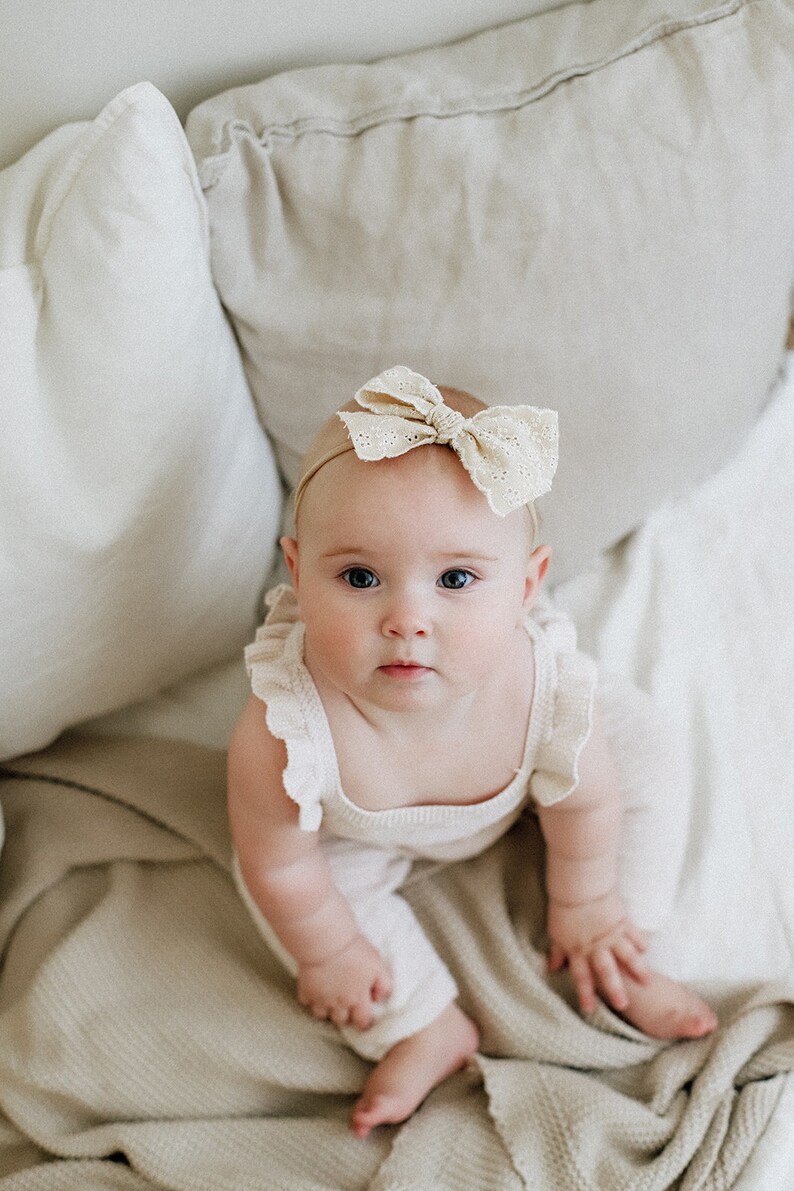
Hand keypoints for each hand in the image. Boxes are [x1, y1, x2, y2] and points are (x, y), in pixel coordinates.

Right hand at [297, 934, 392, 1030]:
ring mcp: (321, 999)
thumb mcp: (377, 965)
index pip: (362, 1020)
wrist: (326, 942)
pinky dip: (310, 997)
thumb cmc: (353, 951)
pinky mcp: (306, 991)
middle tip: (345, 1003)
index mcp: (358, 998)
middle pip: (341, 1020)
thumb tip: (379, 998)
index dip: (363, 1020)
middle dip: (344, 1014)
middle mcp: (339, 1003)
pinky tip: (315, 987)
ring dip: (326, 1008)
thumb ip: (383, 984)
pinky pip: (306, 1002)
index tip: (362, 1016)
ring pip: (322, 1015)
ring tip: (329, 996)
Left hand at [547, 891, 648, 1014]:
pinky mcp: (623, 921)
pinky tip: (646, 950)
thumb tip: (552, 968)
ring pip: (627, 956)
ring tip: (647, 982)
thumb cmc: (564, 908)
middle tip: (623, 1005)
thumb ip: (557, 952)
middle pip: (607, 972)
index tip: (589, 1009)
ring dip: (638, 969)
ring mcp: (612, 935)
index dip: (585, 993)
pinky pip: (635, 934)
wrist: (579, 886)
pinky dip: (641, 942)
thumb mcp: (556, 932)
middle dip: (615, 989)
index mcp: (578, 950)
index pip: (582, 977)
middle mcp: (596, 946)